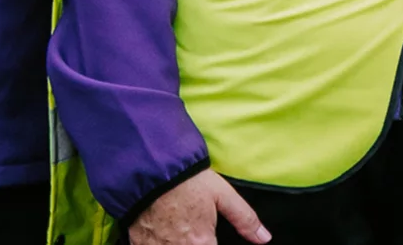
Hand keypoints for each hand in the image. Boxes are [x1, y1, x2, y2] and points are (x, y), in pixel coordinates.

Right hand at [129, 168, 269, 244]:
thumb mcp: (220, 192)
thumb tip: (264, 238)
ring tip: (179, 232)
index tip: (209, 238)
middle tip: (193, 232)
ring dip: (178, 243)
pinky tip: (162, 236)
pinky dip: (157, 244)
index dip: (211, 244)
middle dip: (194, 243)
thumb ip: (244, 218)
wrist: (146, 165)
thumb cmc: (185, 178)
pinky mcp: (138, 241)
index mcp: (200, 242)